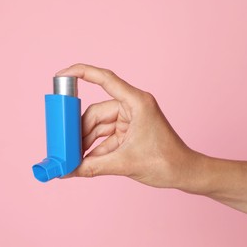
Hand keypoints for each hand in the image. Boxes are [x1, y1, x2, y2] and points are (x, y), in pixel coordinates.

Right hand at [55, 64, 197, 187]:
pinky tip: (82, 160)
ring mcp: (129, 119)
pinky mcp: (128, 132)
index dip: (81, 73)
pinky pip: (104, 136)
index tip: (61, 75)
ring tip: (71, 156)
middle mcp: (132, 106)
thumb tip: (69, 170)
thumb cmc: (166, 162)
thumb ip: (94, 167)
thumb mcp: (125, 163)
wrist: (185, 173)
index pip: (105, 79)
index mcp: (136, 102)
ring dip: (85, 142)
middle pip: (95, 112)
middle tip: (63, 144)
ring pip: (98, 126)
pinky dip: (94, 148)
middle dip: (79, 130)